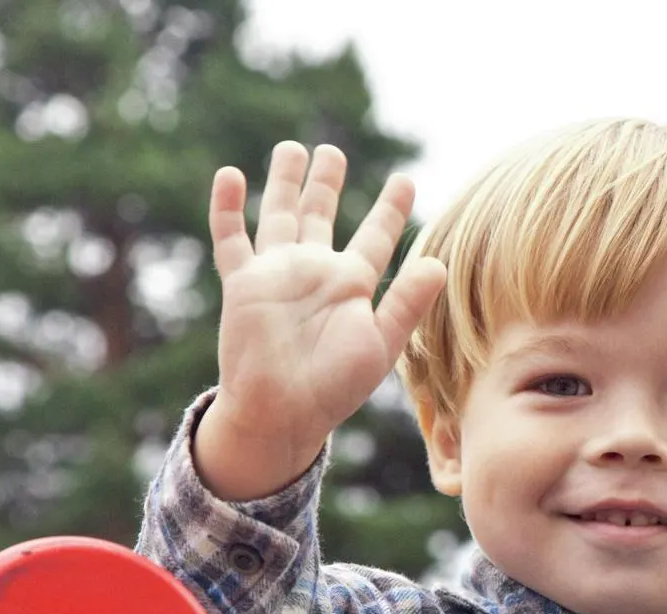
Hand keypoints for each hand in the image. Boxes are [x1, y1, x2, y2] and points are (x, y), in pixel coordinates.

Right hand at [196, 141, 447, 500]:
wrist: (282, 411)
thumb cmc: (334, 386)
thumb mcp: (379, 344)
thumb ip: (407, 304)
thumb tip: (438, 263)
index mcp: (351, 285)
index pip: (375, 236)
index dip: (390, 208)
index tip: (405, 178)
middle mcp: (314, 272)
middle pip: (321, 215)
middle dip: (326, 182)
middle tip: (332, 150)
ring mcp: (276, 273)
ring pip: (279, 216)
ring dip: (285, 183)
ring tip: (292, 148)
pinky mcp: (243, 282)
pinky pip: (232, 239)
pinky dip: (228, 208)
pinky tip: (230, 176)